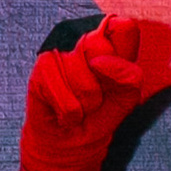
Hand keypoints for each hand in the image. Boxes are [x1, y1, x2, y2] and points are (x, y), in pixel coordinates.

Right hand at [22, 16, 170, 170]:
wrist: (69, 141)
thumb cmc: (98, 115)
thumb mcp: (125, 99)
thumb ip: (128, 79)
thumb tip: (99, 63)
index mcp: (109, 38)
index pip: (124, 28)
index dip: (122, 59)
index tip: (115, 79)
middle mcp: (82, 37)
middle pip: (101, 52)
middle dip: (103, 86)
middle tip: (94, 95)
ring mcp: (60, 50)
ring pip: (86, 84)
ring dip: (86, 105)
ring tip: (78, 105)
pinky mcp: (42, 67)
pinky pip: (68, 103)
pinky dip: (70, 116)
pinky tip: (62, 112)